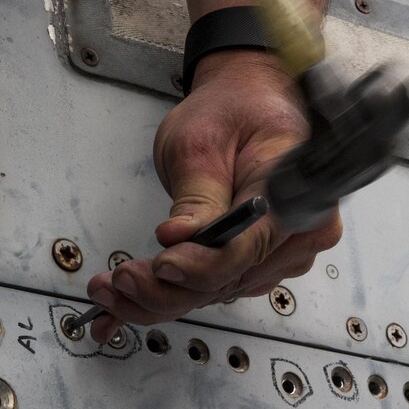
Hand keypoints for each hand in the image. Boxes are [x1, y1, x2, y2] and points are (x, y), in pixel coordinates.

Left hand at [85, 51, 342, 342]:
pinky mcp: (255, 262)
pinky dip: (167, 295)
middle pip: (231, 278)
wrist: (246, 102)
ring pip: (216, 291)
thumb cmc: (233, 111)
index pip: (251, 245)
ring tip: (109, 289)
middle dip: (168, 289)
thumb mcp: (201, 142)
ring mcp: (279, 252)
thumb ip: (196, 196)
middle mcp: (298, 231)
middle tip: (119, 280)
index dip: (204, 265)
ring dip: (160, 296)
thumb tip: (179, 239)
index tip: (162, 265)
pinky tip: (125, 306)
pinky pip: (212, 287)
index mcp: (294, 190)